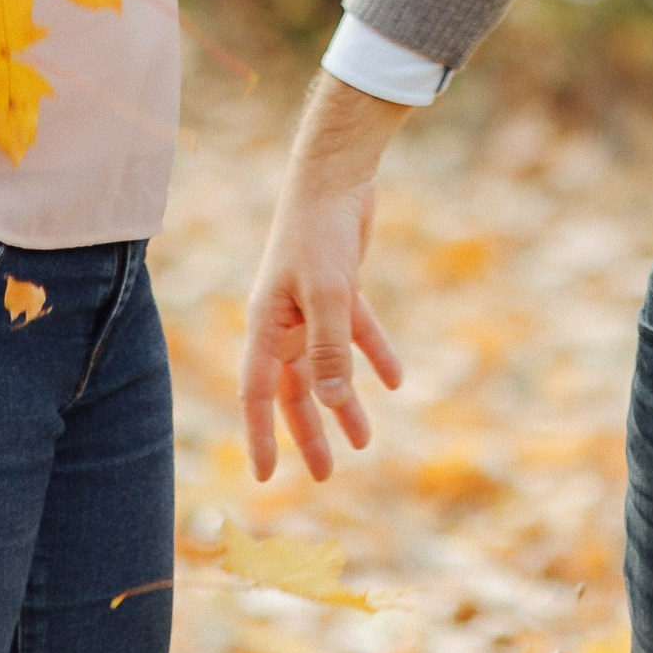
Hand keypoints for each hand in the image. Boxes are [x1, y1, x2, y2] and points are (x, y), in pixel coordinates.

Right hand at [240, 75, 408, 483]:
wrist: (336, 175)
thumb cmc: (321, 232)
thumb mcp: (329, 295)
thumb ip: (331, 350)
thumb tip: (333, 404)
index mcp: (266, 325)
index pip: (257, 393)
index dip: (260, 436)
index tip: (265, 478)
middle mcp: (284, 320)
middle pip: (294, 388)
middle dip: (309, 432)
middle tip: (326, 475)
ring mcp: (312, 305)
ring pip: (328, 366)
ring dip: (345, 403)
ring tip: (365, 442)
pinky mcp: (341, 288)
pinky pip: (357, 333)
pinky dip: (374, 355)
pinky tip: (395, 380)